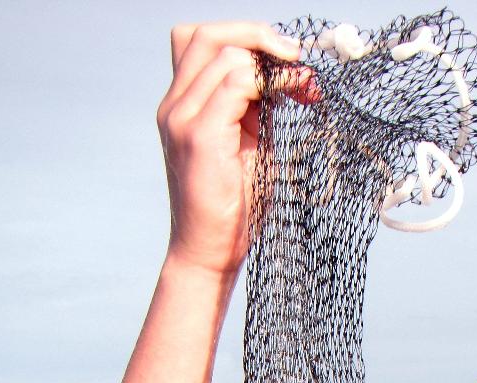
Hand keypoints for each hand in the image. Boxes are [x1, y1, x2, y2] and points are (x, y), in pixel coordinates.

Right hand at [156, 22, 306, 276]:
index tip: (288, 61)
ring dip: (270, 61)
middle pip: (206, 35)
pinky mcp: (199, 136)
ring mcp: (182, 118)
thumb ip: (253, 107)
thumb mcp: (247, 145)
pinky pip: (235, 84)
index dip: (247, 39)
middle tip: (296, 58)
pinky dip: (268, 83)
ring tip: (301, 85)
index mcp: (183, 105)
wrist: (209, 252)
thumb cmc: (233, 207)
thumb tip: (284, 74)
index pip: (203, 42)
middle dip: (258, 35)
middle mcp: (175, 106)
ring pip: (224, 53)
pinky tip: (291, 97)